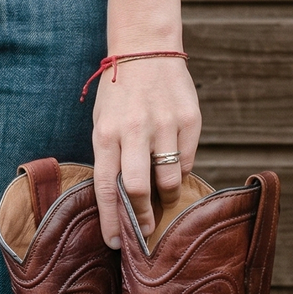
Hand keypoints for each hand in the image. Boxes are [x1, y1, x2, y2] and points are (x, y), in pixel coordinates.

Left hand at [92, 0, 201, 247]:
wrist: (145, 50)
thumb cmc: (119, 96)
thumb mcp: (103, 125)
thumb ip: (111, 160)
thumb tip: (123, 203)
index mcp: (107, 134)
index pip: (106, 187)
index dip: (111, 220)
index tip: (116, 243)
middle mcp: (135, 130)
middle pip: (138, 189)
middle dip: (141, 217)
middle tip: (145, 230)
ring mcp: (165, 124)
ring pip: (169, 179)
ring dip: (165, 194)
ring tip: (162, 194)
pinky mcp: (190, 119)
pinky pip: (186, 160)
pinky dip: (180, 168)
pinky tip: (172, 160)